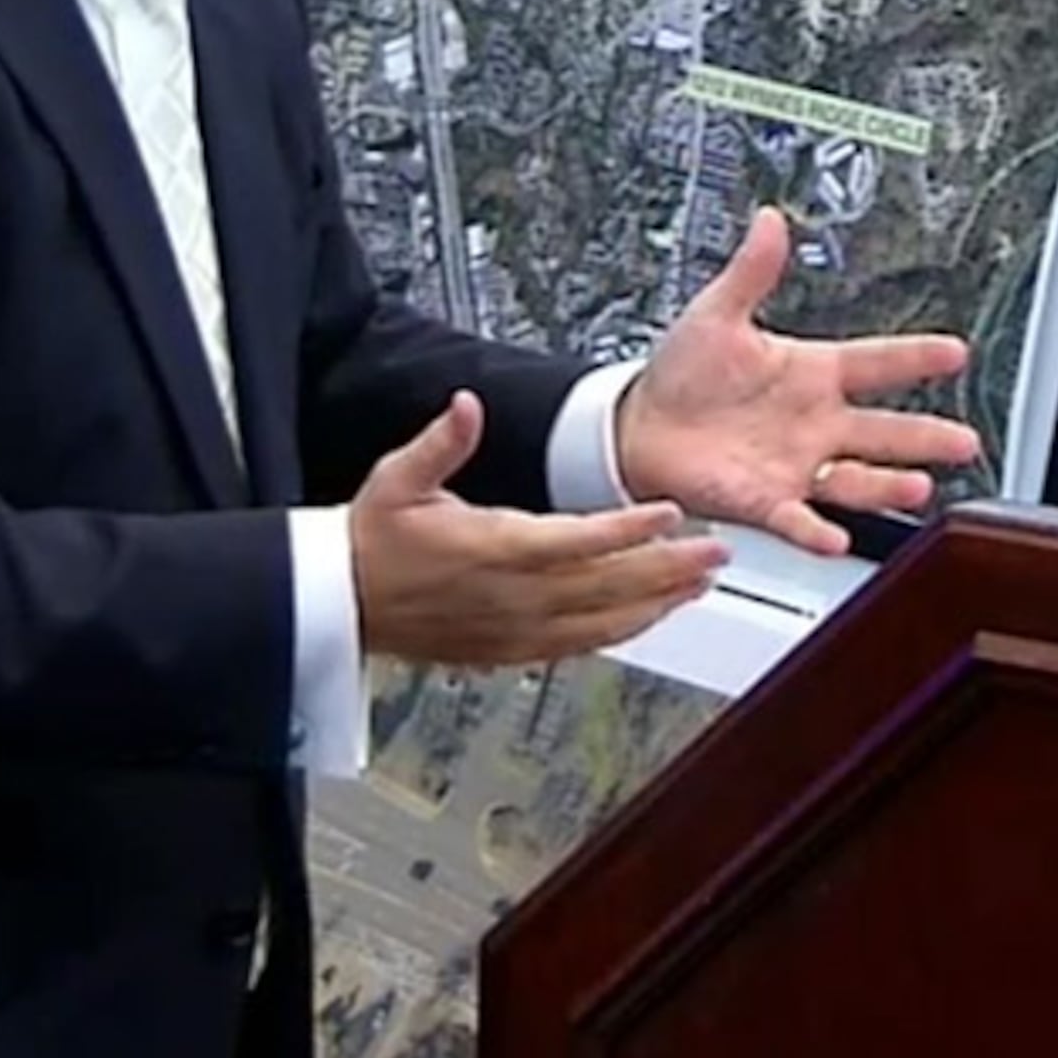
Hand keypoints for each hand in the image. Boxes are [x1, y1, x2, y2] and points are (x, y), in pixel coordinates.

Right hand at [348, 391, 728, 666]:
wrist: (341, 601)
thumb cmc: (373, 539)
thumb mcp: (398, 477)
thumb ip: (440, 442)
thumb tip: (466, 406)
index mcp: (490, 548)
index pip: (573, 540)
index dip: (625, 528)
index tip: (668, 512)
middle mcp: (512, 596)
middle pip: (605, 585)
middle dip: (666, 567)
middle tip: (717, 551)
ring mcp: (515, 629)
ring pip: (602, 620)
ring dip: (657, 602)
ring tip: (701, 583)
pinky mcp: (513, 651)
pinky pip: (581, 645)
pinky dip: (624, 630)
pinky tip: (652, 617)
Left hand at [614, 206, 981, 555]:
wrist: (638, 426)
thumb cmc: (681, 373)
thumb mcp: (717, 314)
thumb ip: (751, 272)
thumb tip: (770, 220)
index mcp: (812, 374)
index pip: (876, 362)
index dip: (915, 358)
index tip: (954, 353)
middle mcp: (815, 423)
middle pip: (884, 431)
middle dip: (926, 436)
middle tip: (965, 441)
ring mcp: (796, 465)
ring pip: (855, 479)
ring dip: (887, 485)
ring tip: (919, 486)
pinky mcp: (765, 501)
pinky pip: (797, 519)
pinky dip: (816, 530)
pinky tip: (836, 538)